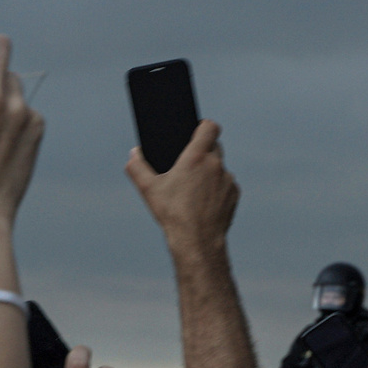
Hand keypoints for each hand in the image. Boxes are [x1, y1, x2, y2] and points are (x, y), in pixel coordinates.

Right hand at [124, 121, 237, 247]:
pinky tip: (205, 199)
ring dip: (211, 170)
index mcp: (196, 157)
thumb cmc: (173, 214)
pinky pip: (226, 183)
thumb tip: (134, 154)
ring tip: (195, 186)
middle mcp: (216, 164)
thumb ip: (137, 168)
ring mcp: (227, 179)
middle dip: (203, 150)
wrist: (197, 241)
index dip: (203, 126)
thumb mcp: (148, 190)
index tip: (195, 132)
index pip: (210, 127)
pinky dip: (217, 187)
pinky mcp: (234, 194)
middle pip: (215, 145)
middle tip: (189, 162)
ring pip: (220, 166)